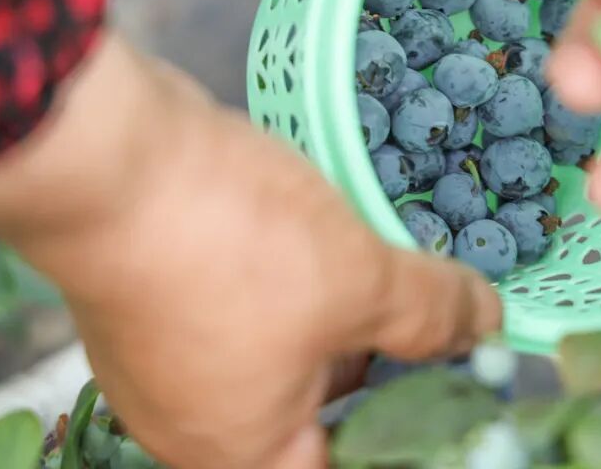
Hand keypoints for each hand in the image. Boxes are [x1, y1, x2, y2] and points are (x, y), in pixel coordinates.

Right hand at [0, 34, 501, 468]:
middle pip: (309, 421)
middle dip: (378, 373)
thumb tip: (489, 327)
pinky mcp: (153, 302)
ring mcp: (165, 363)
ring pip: (275, 358)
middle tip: (437, 327)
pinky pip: (239, 313)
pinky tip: (321, 242)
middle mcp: (194, 426)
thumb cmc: (236, 247)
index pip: (346, 467)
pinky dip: (288, 289)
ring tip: (388, 276)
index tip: (452, 390)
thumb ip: (434, 315)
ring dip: (333, 320)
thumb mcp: (360, 282)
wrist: (110, 161)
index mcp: (243, 454)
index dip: (407, 436)